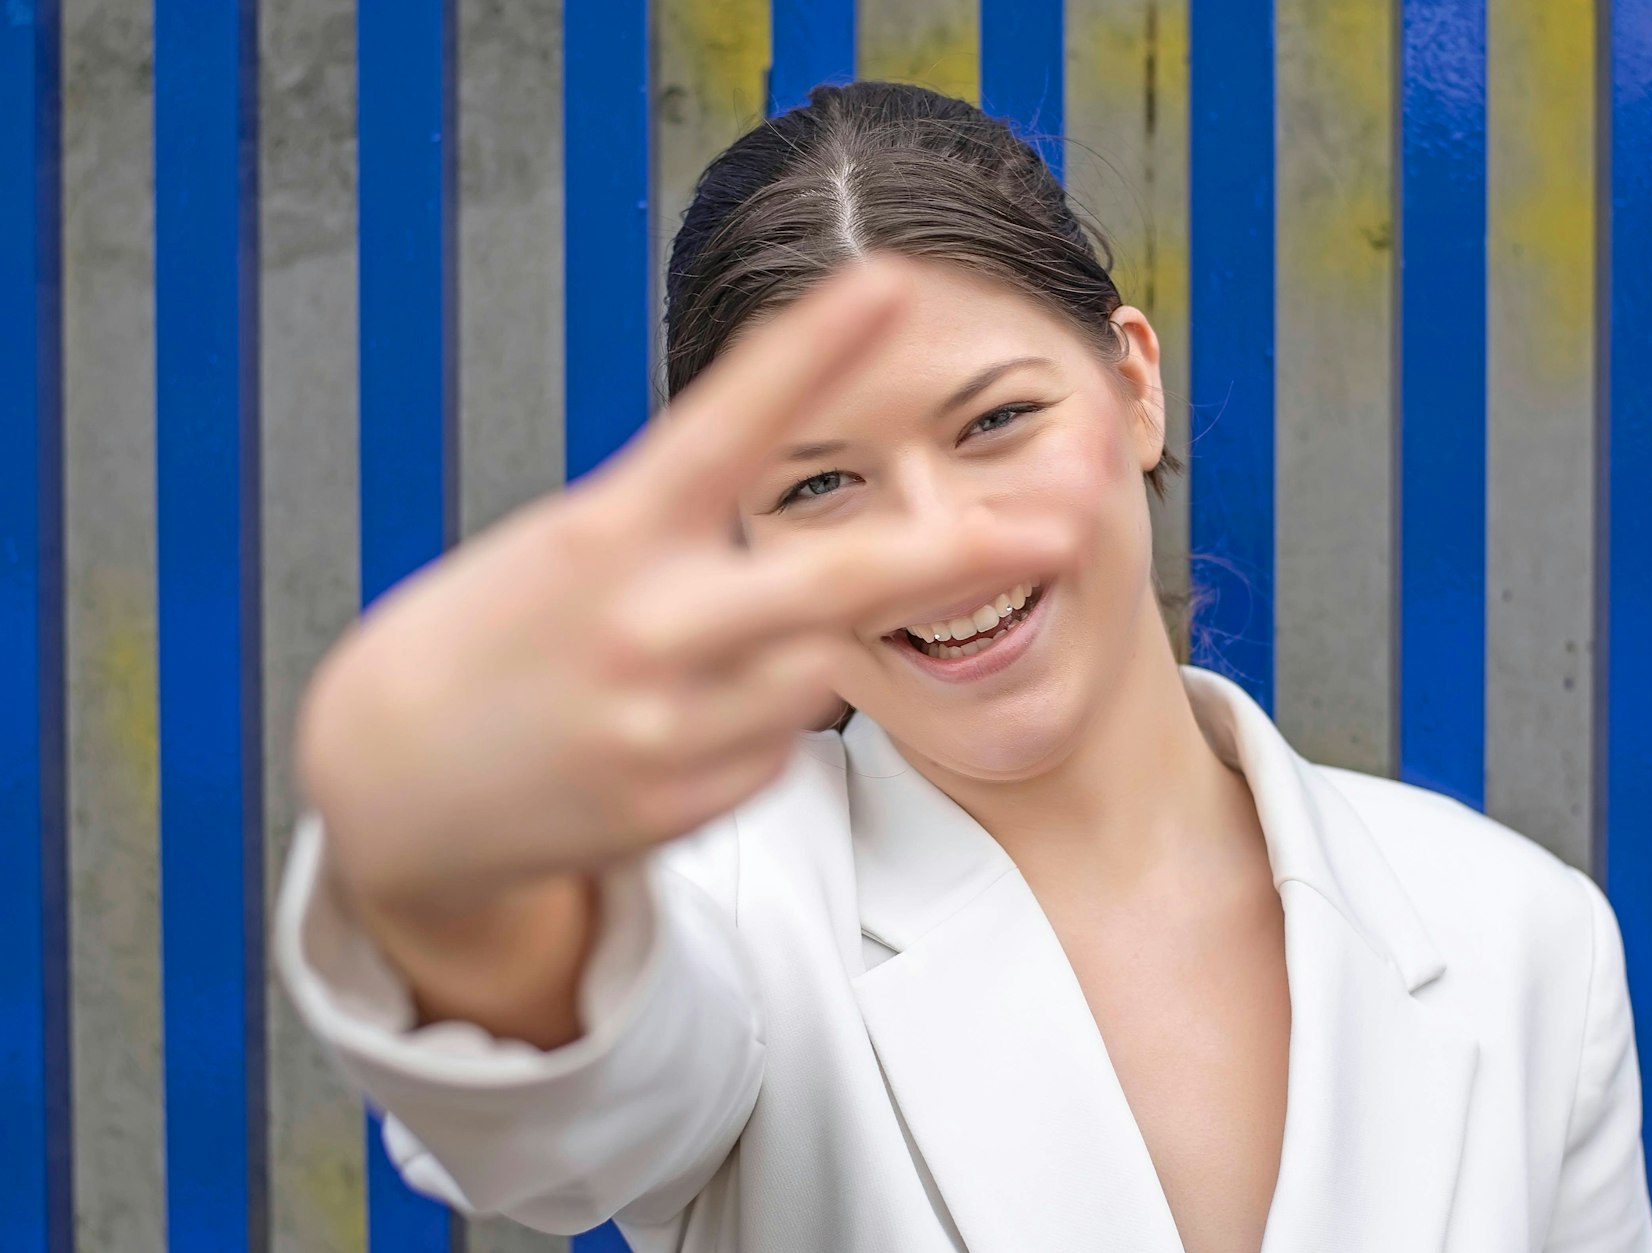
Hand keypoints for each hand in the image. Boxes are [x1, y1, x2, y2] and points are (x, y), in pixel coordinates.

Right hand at [296, 257, 1085, 914]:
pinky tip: (667, 724)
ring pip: (819, 667)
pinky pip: (777, 741)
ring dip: (803, 642)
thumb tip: (810, 542)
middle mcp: (645, 632)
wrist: (393, 788)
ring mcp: (668, 731)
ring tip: (694, 651)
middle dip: (957, 556)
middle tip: (1064, 525)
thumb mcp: (566, 548)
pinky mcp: (688, 805)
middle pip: (833, 588)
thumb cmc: (494, 636)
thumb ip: (682, 530)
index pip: (726, 426)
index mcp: (604, 536)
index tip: (896, 282)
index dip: (814, 351)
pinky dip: (753, 717)